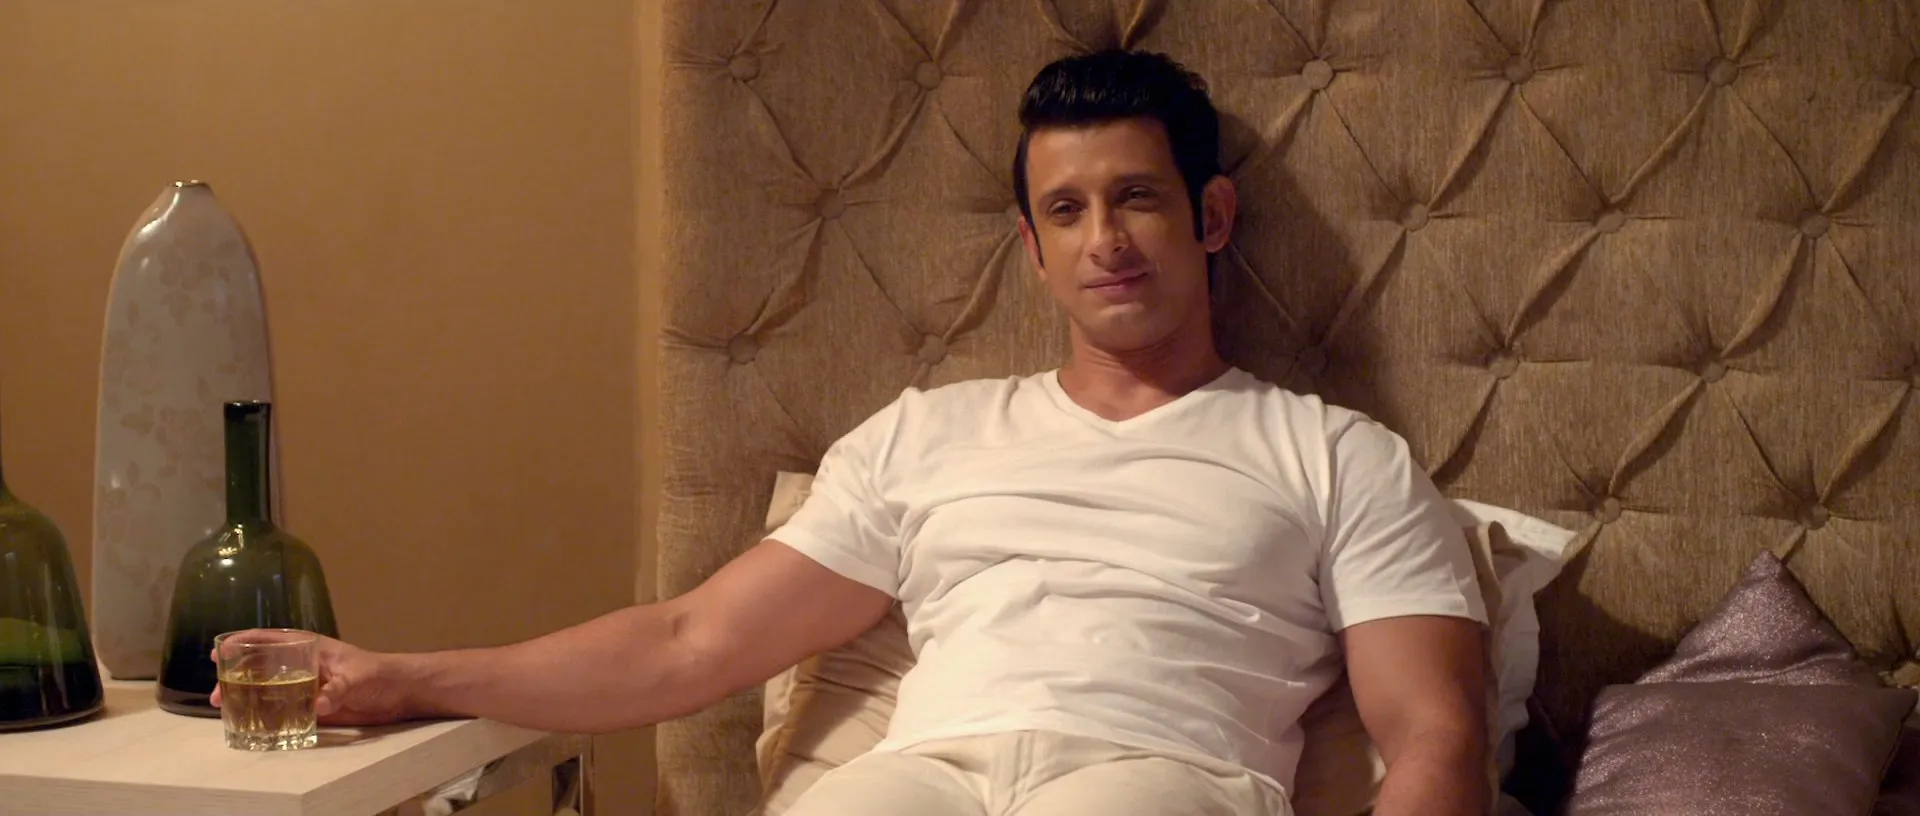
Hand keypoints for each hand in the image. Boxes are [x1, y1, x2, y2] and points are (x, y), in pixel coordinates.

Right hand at [211, 635, 416, 726]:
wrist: (401, 692)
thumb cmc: (380, 673)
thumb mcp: (359, 677)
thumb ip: (339, 689)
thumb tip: (318, 705)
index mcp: (310, 648)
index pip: (271, 640)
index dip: (243, 642)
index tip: (220, 651)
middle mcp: (302, 666)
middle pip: (261, 667)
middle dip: (236, 676)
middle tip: (216, 693)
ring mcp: (306, 687)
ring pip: (268, 689)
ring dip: (245, 697)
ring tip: (223, 708)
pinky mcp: (313, 707)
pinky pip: (283, 710)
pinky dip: (265, 716)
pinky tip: (249, 724)